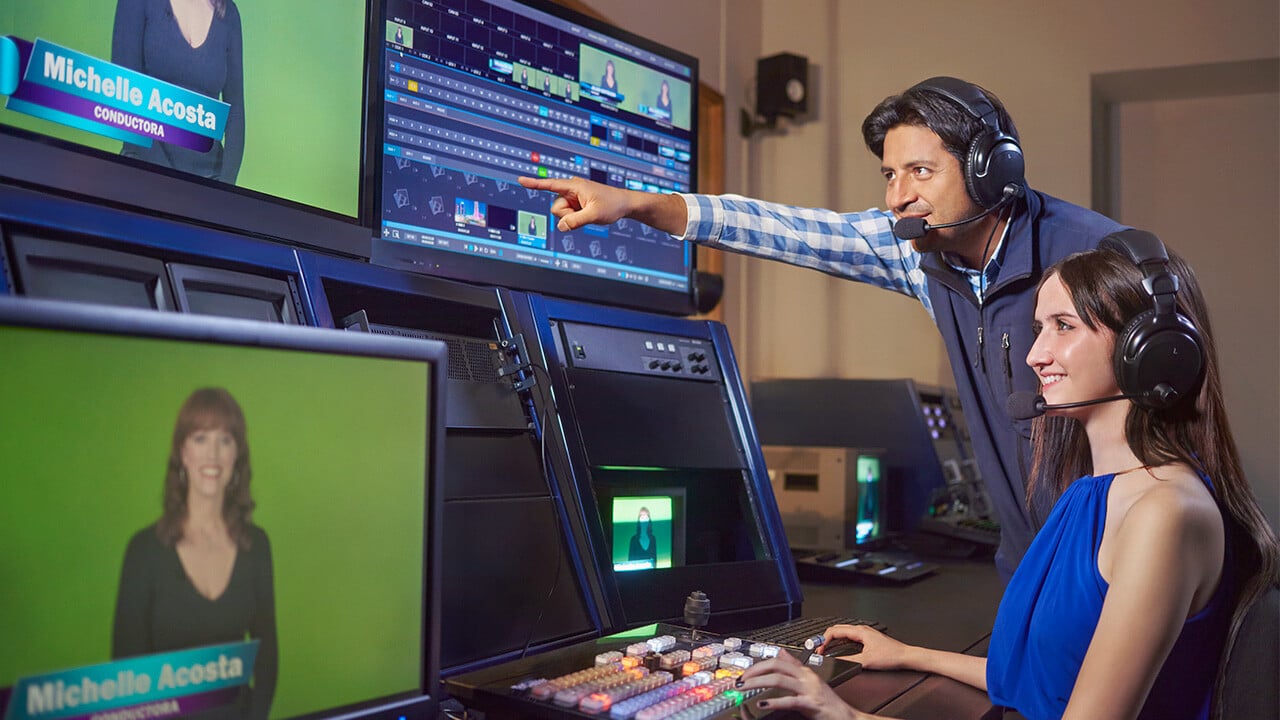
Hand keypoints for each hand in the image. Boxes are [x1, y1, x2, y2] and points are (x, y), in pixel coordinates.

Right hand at [517, 176, 636, 231]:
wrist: (624, 204)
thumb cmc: (612, 205)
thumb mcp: (594, 215)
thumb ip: (576, 221)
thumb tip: (561, 226)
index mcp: (574, 186)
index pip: (550, 185)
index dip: (534, 184)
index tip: (520, 180)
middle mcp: (571, 190)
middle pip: (556, 208)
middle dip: (567, 215)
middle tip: (585, 213)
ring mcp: (573, 197)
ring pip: (561, 213)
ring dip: (573, 217)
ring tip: (588, 212)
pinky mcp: (575, 204)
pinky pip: (568, 215)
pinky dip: (575, 218)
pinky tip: (587, 214)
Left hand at [736, 650, 871, 719]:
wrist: (846, 716)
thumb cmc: (828, 702)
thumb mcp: (810, 681)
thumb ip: (795, 666)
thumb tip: (781, 652)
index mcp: (804, 671)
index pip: (777, 661)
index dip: (759, 665)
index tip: (745, 673)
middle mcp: (806, 677)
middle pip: (776, 666)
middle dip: (754, 671)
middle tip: (740, 680)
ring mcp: (809, 689)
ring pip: (779, 680)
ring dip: (758, 683)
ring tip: (745, 688)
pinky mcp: (811, 703)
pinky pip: (789, 700)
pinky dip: (774, 701)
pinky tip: (763, 703)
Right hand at [818, 624, 912, 670]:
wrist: (906, 656)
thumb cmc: (891, 656)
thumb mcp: (866, 661)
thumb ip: (848, 660)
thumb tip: (834, 661)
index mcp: (859, 631)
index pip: (834, 631)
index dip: (824, 640)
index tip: (819, 649)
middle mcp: (861, 630)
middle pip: (837, 629)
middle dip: (825, 638)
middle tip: (819, 648)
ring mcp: (865, 633)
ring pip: (843, 633)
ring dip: (833, 640)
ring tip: (826, 648)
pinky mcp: (868, 639)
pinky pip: (849, 637)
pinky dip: (840, 642)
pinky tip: (840, 649)